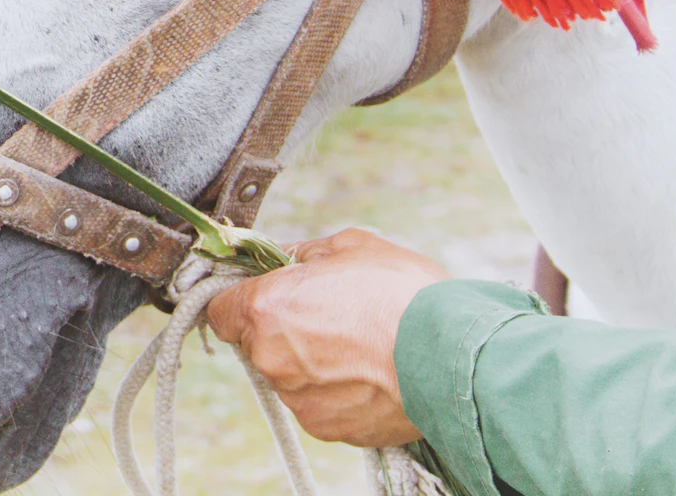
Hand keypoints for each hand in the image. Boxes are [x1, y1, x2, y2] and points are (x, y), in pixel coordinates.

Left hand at [207, 229, 448, 447]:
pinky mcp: (324, 427)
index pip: (220, 309)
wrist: (456, 361)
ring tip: (359, 345)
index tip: (261, 295)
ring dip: (310, 361)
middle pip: (255, 342)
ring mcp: (297, 397)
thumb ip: (306, 253)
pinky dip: (334, 391)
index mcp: (268, 307)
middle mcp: (271, 357)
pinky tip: (369, 372)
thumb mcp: (353, 248)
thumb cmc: (405, 297)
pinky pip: (316, 403)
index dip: (239, 299)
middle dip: (281, 328)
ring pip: (287, 374)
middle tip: (327, 315)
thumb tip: (286, 257)